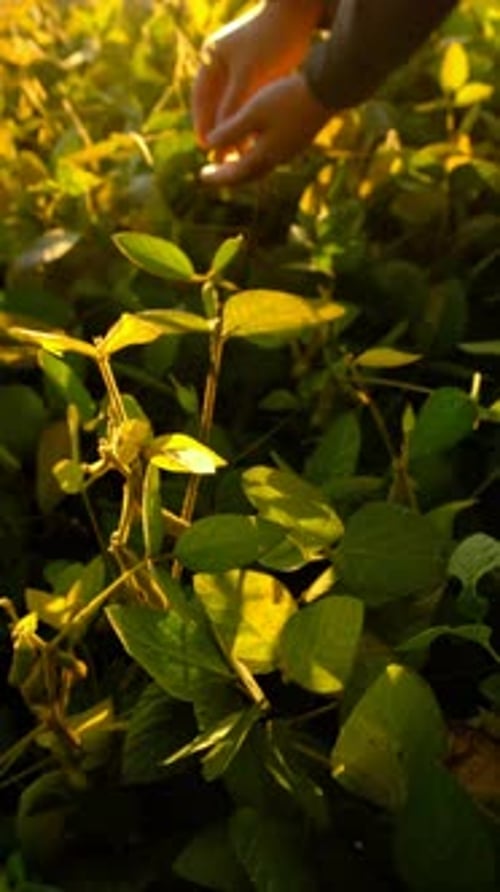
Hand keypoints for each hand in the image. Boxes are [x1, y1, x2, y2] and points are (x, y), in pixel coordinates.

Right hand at [192, 1, 323, 147]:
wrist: (299, 15)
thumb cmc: (272, 40)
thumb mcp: (248, 75)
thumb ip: (232, 104)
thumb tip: (217, 136)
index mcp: (211, 58)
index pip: (201, 98)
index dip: (203, 124)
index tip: (206, 147)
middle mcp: (221, 62)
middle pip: (214, 103)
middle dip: (217, 129)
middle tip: (218, 155)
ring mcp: (237, 66)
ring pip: (231, 104)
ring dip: (233, 127)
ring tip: (236, 152)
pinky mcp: (255, 71)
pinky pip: (245, 100)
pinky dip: (247, 118)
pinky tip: (253, 137)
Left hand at [199, 73, 330, 185]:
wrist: (327, 90)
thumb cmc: (287, 99)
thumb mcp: (253, 113)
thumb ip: (230, 131)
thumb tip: (207, 145)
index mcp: (265, 155)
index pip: (235, 173)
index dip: (217, 176)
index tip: (201, 176)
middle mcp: (278, 158)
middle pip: (248, 174)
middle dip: (229, 175)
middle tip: (212, 173)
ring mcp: (291, 150)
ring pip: (261, 165)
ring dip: (244, 166)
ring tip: (231, 159)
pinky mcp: (299, 139)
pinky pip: (272, 154)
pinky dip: (257, 155)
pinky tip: (255, 144)